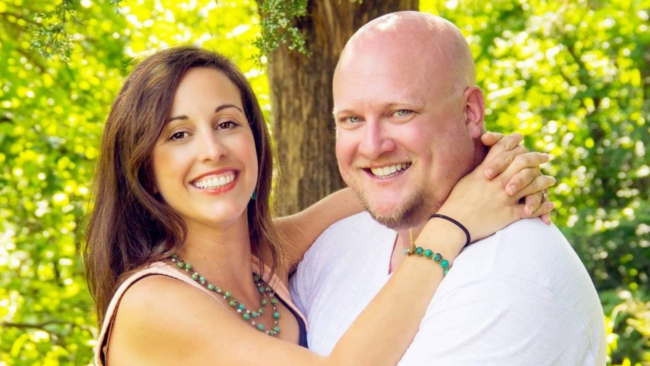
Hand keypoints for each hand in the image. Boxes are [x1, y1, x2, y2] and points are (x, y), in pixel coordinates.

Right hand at [436, 135, 555, 242]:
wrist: (453, 225)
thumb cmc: (455, 202)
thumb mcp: (466, 180)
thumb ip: (479, 170)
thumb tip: (488, 164)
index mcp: (485, 171)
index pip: (503, 149)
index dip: (513, 141)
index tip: (521, 138)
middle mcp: (498, 182)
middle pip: (522, 162)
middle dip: (536, 158)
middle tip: (544, 157)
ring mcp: (505, 197)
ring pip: (532, 184)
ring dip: (544, 181)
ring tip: (550, 180)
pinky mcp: (509, 214)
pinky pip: (532, 209)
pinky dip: (543, 207)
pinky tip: (550, 204)